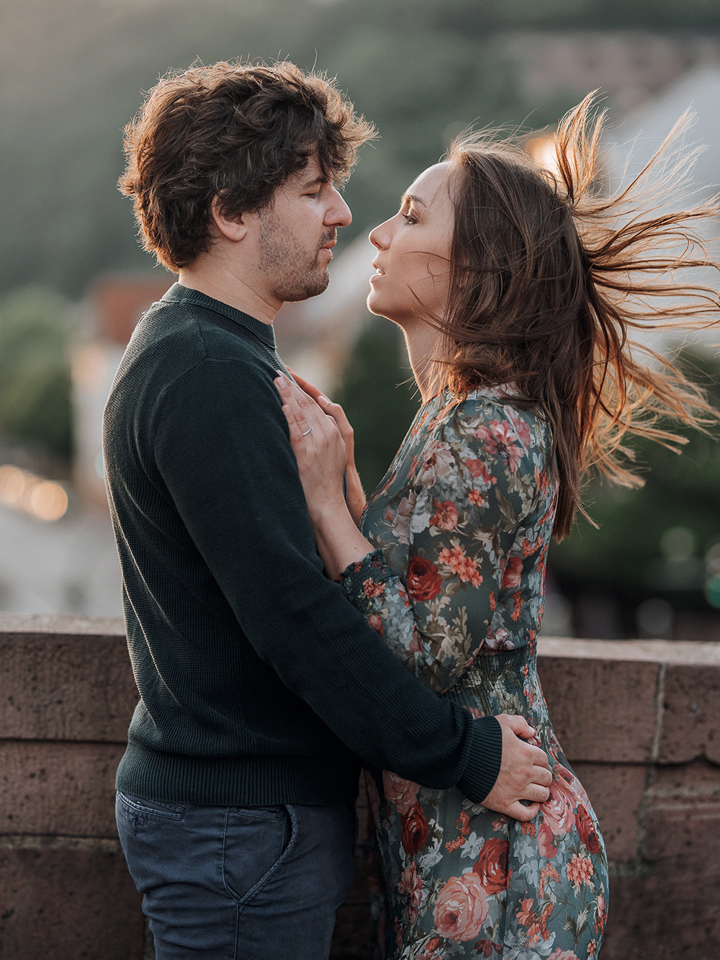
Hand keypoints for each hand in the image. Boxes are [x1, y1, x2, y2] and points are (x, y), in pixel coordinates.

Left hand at [284, 370, 365, 525]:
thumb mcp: (332, 454)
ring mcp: (318, 443)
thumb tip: (307, 420)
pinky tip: (283, 405)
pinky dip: (290, 416)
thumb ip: (323, 435)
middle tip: (279, 371)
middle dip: (294, 386)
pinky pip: (297, 431)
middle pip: (309, 403)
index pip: (317, 403)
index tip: (291, 376)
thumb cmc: (325, 481)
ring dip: (288, 395)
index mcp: (334, 432)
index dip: (302, 388)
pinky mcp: (307, 454)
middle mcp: (328, 434)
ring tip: (277, 380)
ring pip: (303, 413)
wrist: (328, 503)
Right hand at [481, 715, 551, 820]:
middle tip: (534, 774)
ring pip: (542, 795)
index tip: (533, 760)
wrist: (461, 754)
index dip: (539, 759)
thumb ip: (520, 723)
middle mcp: (525, 773)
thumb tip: (532, 732)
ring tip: (534, 788)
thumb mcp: (502, 721)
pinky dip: (532, 811)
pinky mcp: (504, 803)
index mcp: (526, 753)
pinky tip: (531, 805)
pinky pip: (526, 814)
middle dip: (542, 775)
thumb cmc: (481, 736)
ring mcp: (516, 790)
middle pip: (546, 778)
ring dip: (541, 791)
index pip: (544, 760)